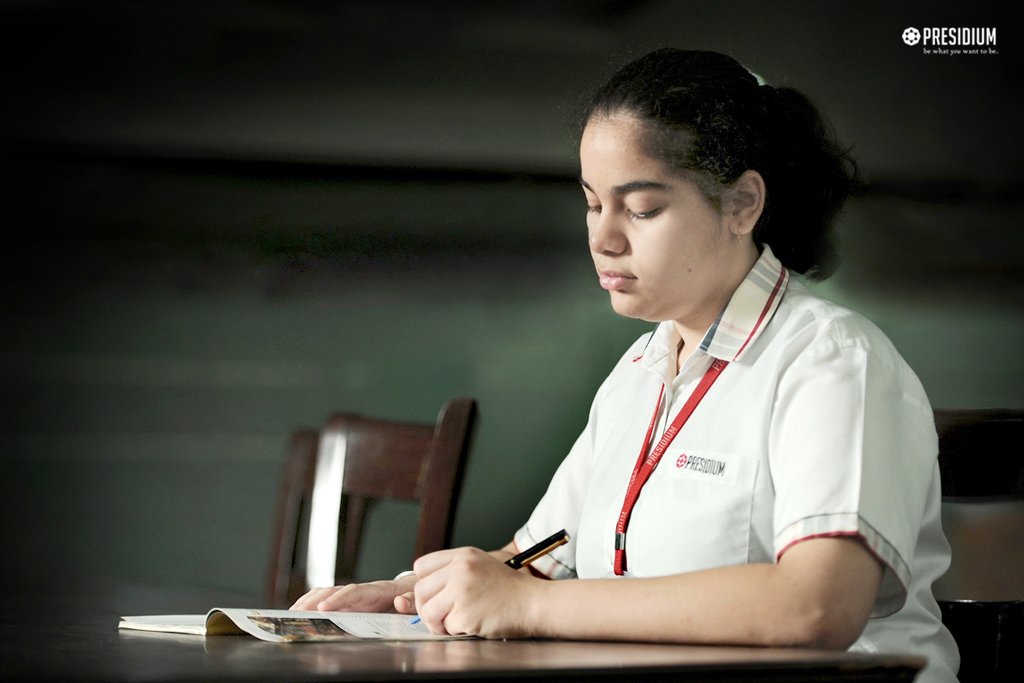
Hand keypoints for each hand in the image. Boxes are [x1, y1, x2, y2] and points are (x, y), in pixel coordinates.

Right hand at [290, 574, 418, 612]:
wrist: (413, 590)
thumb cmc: (413, 597)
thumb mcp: (416, 601)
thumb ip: (409, 602)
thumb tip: (399, 602)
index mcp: (376, 590)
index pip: (353, 592)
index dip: (338, 599)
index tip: (324, 609)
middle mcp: (361, 590)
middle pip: (333, 591)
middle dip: (314, 601)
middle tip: (297, 613)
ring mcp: (353, 596)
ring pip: (326, 594)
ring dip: (308, 602)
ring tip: (292, 614)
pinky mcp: (349, 602)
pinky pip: (326, 599)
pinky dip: (311, 604)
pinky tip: (300, 613)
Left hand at [412, 546, 537, 637]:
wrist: (534, 603)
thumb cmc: (511, 589)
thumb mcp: (482, 566)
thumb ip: (455, 571)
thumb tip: (426, 588)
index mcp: (463, 556)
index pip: (422, 566)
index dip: (425, 584)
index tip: (433, 594)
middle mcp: (460, 569)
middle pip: (420, 591)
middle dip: (427, 607)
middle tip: (441, 616)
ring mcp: (462, 591)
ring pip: (428, 611)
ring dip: (438, 622)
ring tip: (454, 623)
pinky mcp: (465, 614)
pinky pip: (446, 627)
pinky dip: (457, 631)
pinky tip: (473, 624)